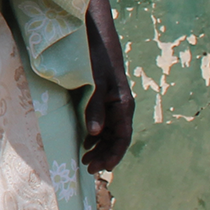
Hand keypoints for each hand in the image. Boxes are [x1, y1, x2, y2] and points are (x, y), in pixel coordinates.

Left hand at [83, 29, 134, 173]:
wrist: (97, 41)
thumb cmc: (97, 60)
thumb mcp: (95, 84)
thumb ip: (94, 108)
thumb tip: (95, 134)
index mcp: (124, 105)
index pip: (123, 137)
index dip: (114, 154)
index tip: (102, 168)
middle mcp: (122, 108)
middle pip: (117, 139)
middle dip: (104, 156)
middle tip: (87, 168)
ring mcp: (114, 105)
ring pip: (111, 134)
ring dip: (100, 148)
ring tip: (85, 160)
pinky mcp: (105, 102)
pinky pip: (104, 125)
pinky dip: (96, 136)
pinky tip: (86, 142)